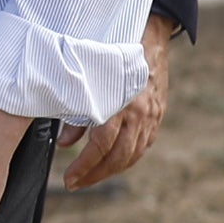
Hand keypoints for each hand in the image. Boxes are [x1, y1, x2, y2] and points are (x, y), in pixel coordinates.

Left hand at [59, 15, 179, 189]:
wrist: (150, 37)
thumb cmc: (111, 54)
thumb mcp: (88, 78)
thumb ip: (77, 112)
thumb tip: (65, 144)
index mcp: (120, 103)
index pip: (101, 145)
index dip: (84, 166)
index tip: (69, 179)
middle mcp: (140, 114)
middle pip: (118, 157)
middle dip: (94, 175)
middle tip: (74, 184)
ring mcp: (152, 117)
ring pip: (132, 155)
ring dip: (109, 171)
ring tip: (89, 178)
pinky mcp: (158, 117)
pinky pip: (142, 146)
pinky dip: (126, 158)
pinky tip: (111, 163)